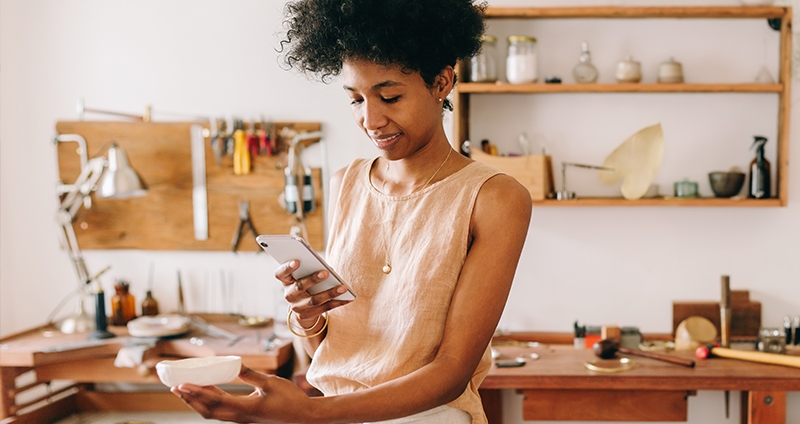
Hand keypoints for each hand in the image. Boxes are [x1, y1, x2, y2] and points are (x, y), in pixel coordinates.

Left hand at [171, 366, 312, 422]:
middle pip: (208, 411)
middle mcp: (241, 417)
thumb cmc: (290, 399)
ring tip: (186, 390)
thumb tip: (233, 364)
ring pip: (213, 413)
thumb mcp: (271, 382)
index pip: (215, 400)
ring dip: (198, 402)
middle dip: (190, 399)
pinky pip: (222, 411)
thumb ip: (250, 374)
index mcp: (246, 408)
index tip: (181, 385)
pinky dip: (210, 402)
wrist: (303, 417)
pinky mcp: (246, 417)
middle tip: (176, 387)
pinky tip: (208, 391)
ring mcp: (243, 419)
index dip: (196, 392)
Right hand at [276, 260, 350, 327]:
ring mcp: (297, 307)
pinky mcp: (307, 315)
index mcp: (285, 281)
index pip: (280, 273)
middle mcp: (289, 294)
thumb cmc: (305, 283)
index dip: (287, 267)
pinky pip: (324, 309)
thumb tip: (327, 268)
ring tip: (343, 287)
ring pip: (314, 300)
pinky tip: (348, 298)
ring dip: (330, 293)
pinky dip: (338, 303)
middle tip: (326, 272)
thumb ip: (309, 269)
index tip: (297, 261)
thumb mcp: (302, 275)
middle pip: (300, 286)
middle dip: (313, 279)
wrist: (301, 307)